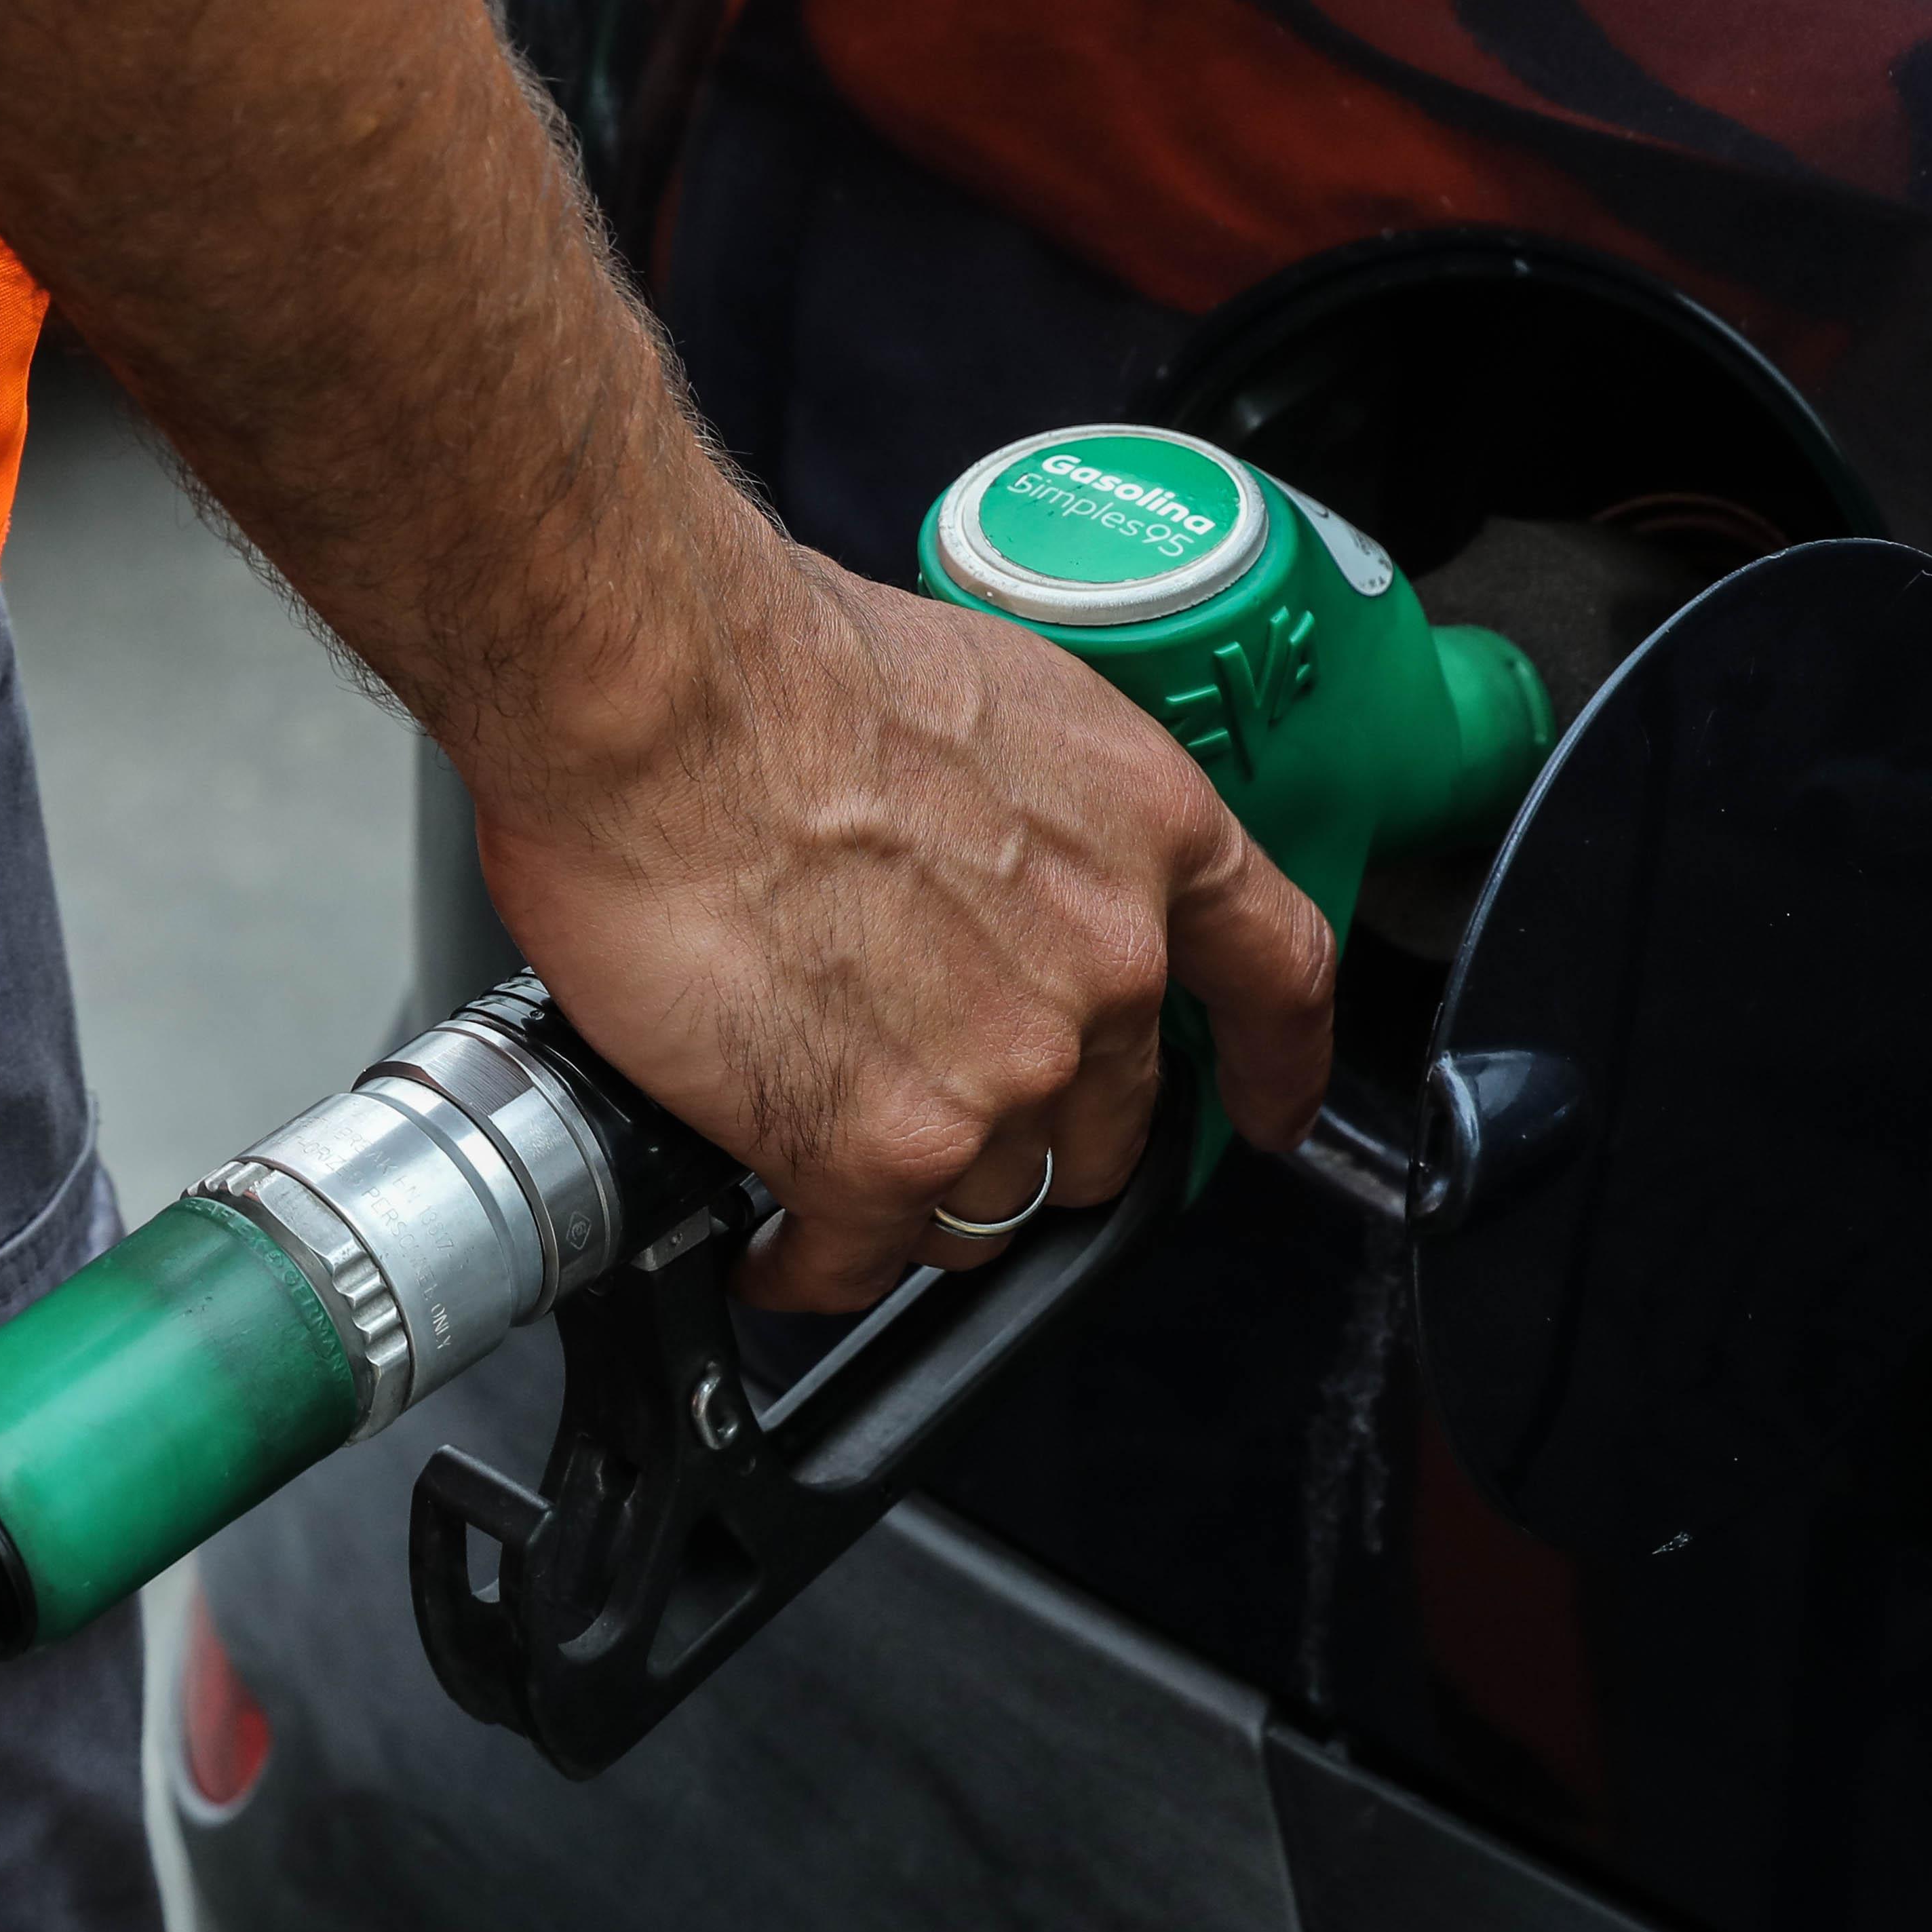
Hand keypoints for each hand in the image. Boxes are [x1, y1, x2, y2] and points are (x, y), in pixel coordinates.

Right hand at [469, 546, 1333, 1312]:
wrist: (657, 698)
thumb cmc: (768, 663)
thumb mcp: (971, 696)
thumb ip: (1012, 814)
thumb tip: (958, 860)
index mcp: (1143, 830)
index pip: (1273, 972)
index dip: (1273, 1062)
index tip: (1265, 1110)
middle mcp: (1103, 966)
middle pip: (1103, 1125)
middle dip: (1024, 1136)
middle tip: (928, 1112)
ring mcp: (1003, 1074)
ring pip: (983, 1207)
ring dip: (909, 1201)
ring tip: (820, 1166)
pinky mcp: (878, 1151)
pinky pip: (858, 1261)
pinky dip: (808, 1268)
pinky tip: (767, 1247)